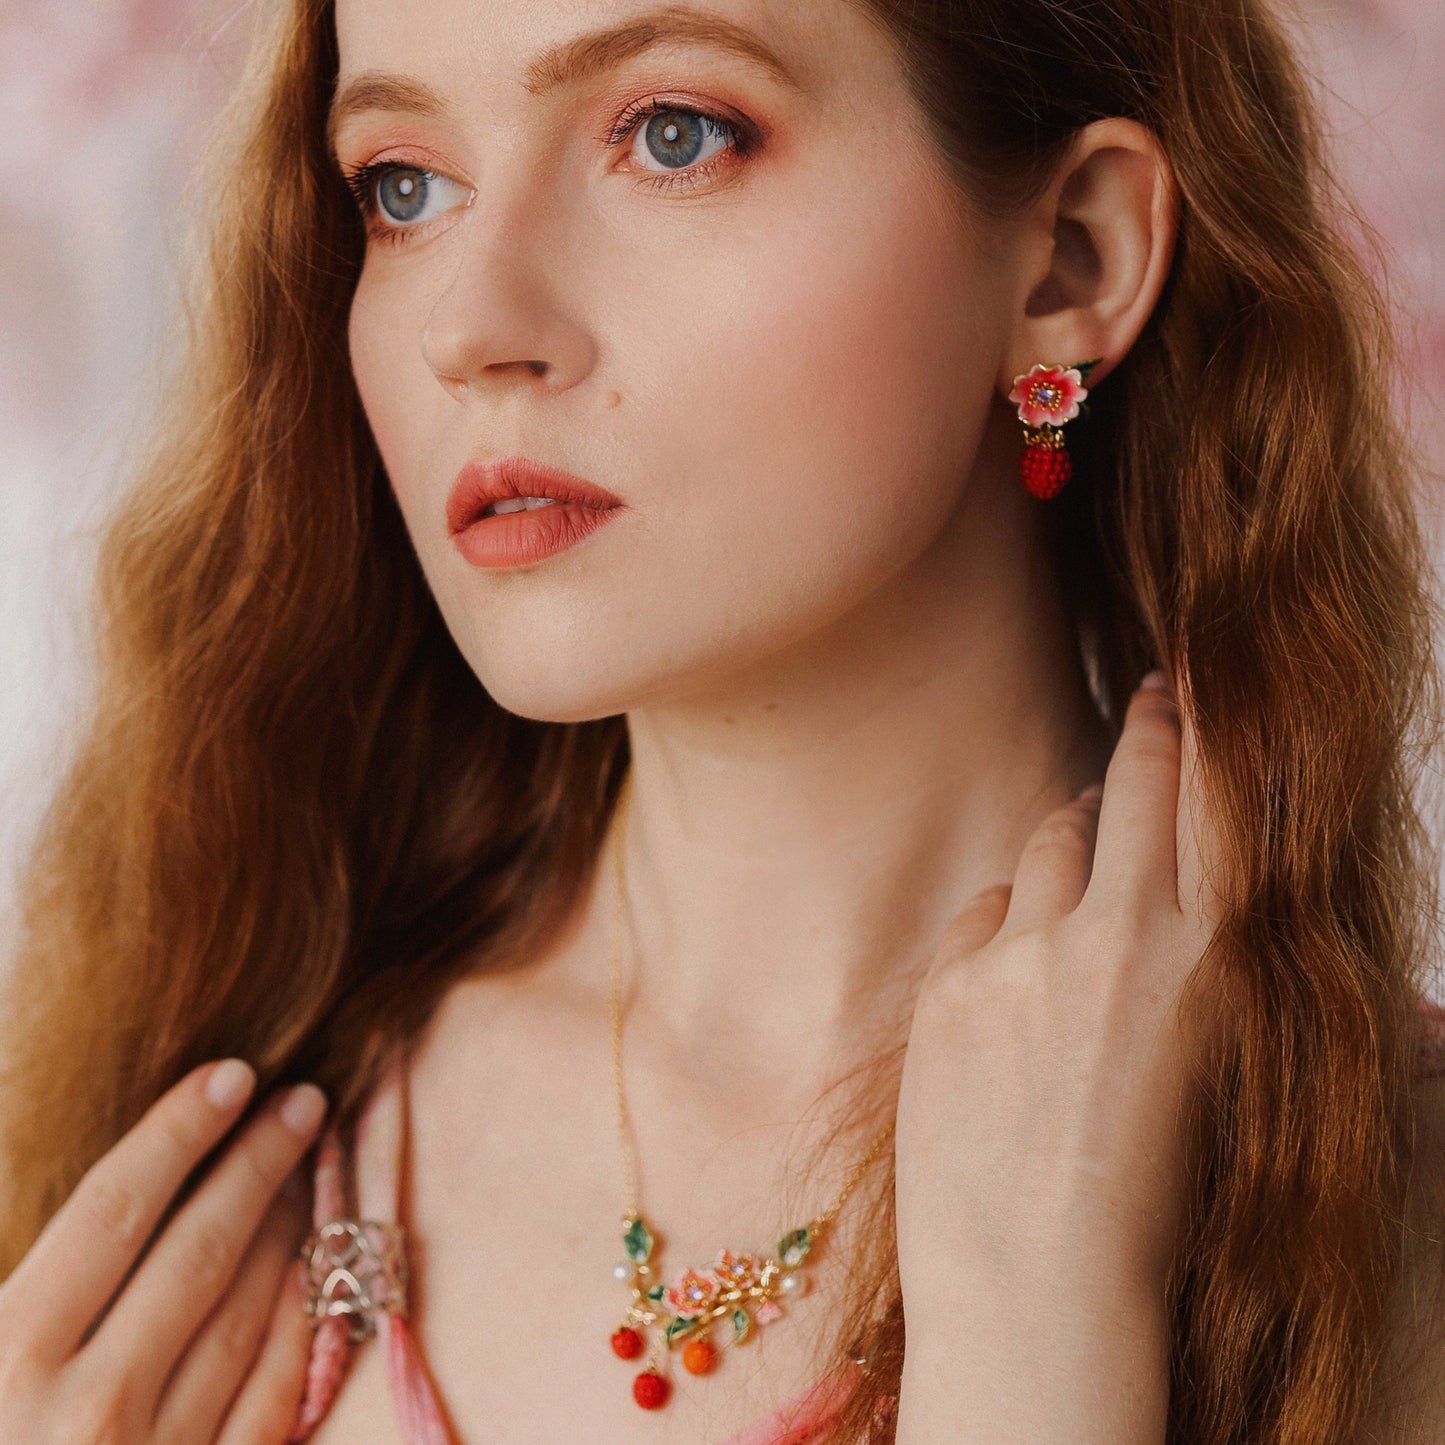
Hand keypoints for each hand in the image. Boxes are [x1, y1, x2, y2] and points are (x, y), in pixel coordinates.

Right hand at [0, 1059, 325, 1442]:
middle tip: (301, 1096)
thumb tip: (95, 1219)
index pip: (111, 1213)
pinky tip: (315, 1264)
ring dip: (288, 1225)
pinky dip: (298, 1316)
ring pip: (246, 1310)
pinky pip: (272, 1392)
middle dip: (257, 1161)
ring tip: (311, 1158)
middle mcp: (84, 1411)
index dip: (176, 1132)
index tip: (230, 1072)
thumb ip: (21, 1294)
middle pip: (198, 1249)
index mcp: (4, 1363)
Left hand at [895, 670, 1226, 1317]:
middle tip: (1152, 696)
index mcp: (1211, 962)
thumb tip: (1318, 965)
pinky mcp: (954, 983)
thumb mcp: (1233, 1088)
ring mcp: (1026, 955)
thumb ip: (1245, 993)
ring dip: (1074, 833)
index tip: (1201, 683)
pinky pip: (985, 912)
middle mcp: (1121, 936)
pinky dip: (1007, 920)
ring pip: (1053, 840)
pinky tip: (1017, 962)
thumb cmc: (1155, 1210)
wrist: (1036, 1286)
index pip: (1217, 804)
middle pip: (1135, 787)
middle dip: (1150, 731)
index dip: (1209, 733)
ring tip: (1086, 841)